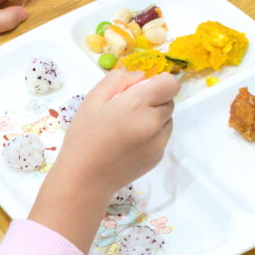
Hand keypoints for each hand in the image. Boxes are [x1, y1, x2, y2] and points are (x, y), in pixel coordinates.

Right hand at [28, 70, 176, 251]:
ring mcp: (159, 142)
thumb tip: (140, 77)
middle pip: (169, 100)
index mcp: (137, 104)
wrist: (86, 178)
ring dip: (154, 117)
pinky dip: (151, 135)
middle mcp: (154, 122)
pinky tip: (129, 142)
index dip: (159, 82)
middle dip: (154, 99)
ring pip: (167, 119)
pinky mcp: (158, 156)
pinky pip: (162, 136)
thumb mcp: (92, 100)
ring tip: (128, 127)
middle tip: (128, 109)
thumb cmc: (84, 137)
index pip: (170, 83)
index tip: (143, 88)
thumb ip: (117, 80)